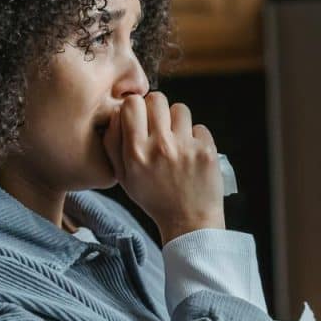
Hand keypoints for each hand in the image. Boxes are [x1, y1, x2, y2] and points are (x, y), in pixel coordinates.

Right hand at [104, 92, 224, 244]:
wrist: (188, 221)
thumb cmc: (154, 198)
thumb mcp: (124, 177)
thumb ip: (113, 143)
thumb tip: (117, 112)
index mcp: (136, 152)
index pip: (132, 104)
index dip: (137, 106)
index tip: (141, 117)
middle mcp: (160, 147)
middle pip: (157, 99)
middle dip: (158, 110)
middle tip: (160, 127)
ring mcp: (186, 147)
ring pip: (180, 109)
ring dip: (178, 122)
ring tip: (177, 142)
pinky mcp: (207, 150)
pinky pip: (200, 127)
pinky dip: (196, 138)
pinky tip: (192, 155)